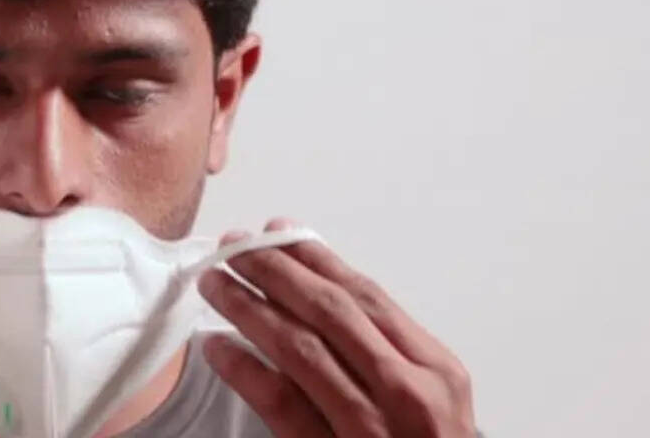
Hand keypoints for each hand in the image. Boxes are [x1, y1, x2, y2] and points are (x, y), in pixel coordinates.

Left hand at [197, 219, 475, 437]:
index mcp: (436, 371)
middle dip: (276, 271)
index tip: (278, 231)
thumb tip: (320, 295)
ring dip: (250, 309)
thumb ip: (386, 354)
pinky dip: (245, 371)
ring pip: (302, 350)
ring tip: (213, 284)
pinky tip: (216, 348)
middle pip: (331, 313)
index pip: (367, 297)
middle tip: (233, 246)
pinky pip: (283, 406)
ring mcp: (373, 430)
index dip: (317, 258)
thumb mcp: (429, 403)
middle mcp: (409, 394)